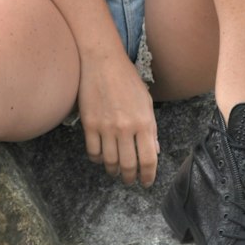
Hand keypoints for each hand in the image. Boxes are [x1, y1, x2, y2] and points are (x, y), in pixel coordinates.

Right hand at [78, 50, 159, 187]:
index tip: (147, 182)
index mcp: (144, 122)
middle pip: (128, 165)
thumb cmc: (127, 79)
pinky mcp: (89, 124)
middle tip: (130, 181)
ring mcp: (106, 127)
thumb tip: (155, 150)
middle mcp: (126, 128)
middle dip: (130, 178)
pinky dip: (97, 159)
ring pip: (110, 161)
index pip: (149, 159)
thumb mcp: (146, 102)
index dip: (148, 176)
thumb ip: (151, 128)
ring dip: (113, 171)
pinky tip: (101, 158)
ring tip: (115, 172)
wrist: (103, 61)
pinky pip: (93, 151)